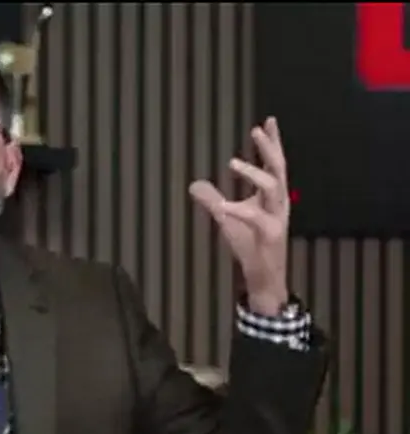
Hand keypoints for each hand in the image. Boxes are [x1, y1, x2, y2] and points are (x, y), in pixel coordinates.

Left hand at [189, 117, 289, 315]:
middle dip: (269, 148)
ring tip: (233, 162)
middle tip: (256, 130)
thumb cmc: (250, 245)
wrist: (264, 275)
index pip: (274, 163)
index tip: (268, 120)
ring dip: (254, 173)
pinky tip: (223, 206)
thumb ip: (212, 199)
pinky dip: (239, 210)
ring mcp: (276, 218)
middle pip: (278, 169)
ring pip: (274, 188)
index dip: (272, 142)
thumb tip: (194, 184)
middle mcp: (278, 203)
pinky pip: (256, 218)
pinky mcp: (270, 235)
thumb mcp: (226, 218)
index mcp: (271, 196)